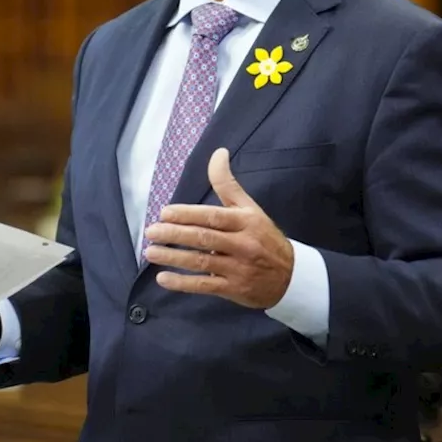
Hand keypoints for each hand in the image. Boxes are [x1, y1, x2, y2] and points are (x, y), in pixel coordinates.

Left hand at [143, 147, 293, 308]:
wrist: (291, 276)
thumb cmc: (263, 237)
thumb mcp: (250, 208)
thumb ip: (228, 184)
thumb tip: (218, 152)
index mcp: (245, 222)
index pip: (213, 216)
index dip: (187, 214)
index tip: (165, 213)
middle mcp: (243, 244)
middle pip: (204, 238)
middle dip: (174, 234)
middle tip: (151, 232)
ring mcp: (238, 268)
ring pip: (201, 262)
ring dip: (173, 257)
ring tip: (150, 252)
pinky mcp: (234, 289)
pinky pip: (204, 286)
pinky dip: (182, 283)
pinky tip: (162, 278)